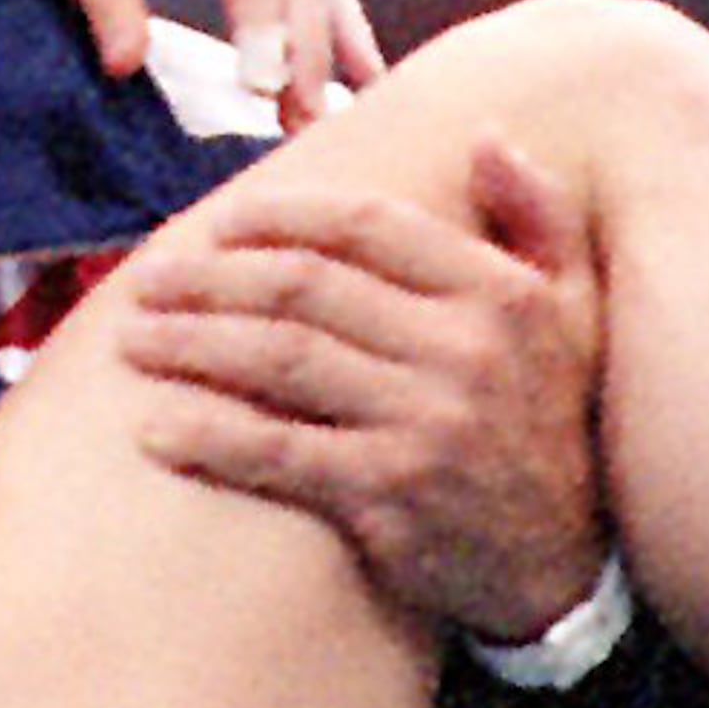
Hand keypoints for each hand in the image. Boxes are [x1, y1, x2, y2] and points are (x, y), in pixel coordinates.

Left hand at [89, 134, 609, 645]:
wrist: (568, 571)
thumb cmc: (552, 423)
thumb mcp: (575, 311)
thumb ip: (536, 216)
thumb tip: (487, 135)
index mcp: (499, 293)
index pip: (367, 226)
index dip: (283, 216)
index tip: (221, 221)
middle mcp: (463, 352)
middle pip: (305, 289)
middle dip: (212, 278)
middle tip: (149, 280)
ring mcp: (425, 425)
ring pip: (280, 361)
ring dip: (193, 344)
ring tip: (134, 339)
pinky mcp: (390, 497)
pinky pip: (277, 451)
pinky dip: (209, 435)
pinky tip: (154, 427)